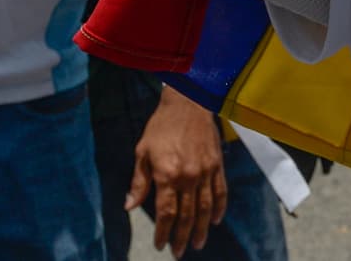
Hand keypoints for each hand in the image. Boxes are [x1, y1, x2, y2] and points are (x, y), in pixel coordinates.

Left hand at [127, 87, 227, 257]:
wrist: (189, 103)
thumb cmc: (161, 126)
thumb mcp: (142, 152)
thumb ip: (139, 181)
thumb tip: (129, 206)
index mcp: (168, 174)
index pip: (167, 212)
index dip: (164, 231)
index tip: (160, 244)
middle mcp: (189, 176)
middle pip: (187, 214)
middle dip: (182, 236)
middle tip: (179, 252)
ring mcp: (207, 171)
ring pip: (206, 207)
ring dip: (201, 228)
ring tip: (197, 244)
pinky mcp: (217, 164)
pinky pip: (221, 190)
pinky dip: (219, 207)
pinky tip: (215, 220)